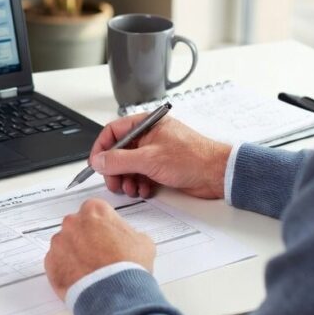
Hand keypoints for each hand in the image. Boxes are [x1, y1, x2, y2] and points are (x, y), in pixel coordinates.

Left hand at [44, 198, 155, 300]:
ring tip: (90, 270)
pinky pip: (57, 262)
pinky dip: (66, 269)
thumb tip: (126, 240)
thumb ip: (129, 233)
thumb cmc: (128, 265)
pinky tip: (80, 278)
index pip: (95, 211)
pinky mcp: (50, 262)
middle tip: (99, 255)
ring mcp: (59, 242)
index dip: (103, 226)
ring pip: (65, 244)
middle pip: (77, 226)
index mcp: (94, 210)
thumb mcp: (142, 242)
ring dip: (75, 254)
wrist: (115, 293)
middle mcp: (72, 222)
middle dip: (86, 238)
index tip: (107, 237)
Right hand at [89, 113, 231, 198]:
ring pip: (129, 166)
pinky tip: (143, 190)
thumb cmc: (193, 157)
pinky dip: (138, 184)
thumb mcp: (149, 159)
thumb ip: (120, 160)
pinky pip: (141, 175)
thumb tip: (99, 160)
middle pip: (119, 151)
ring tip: (131, 188)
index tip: (96, 163)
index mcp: (146, 124)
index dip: (102, 148)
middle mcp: (149, 136)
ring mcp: (155, 152)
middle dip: (114, 169)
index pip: (114, 131)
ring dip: (126, 179)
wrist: (217, 174)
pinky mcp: (162, 167)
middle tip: (114, 182)